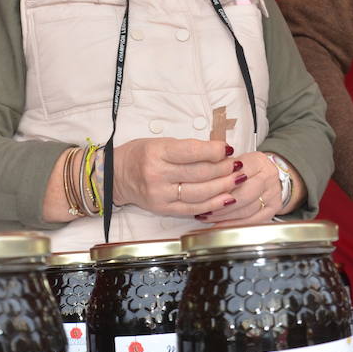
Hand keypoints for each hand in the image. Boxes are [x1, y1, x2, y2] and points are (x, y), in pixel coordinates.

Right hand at [112, 138, 239, 217]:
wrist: (115, 175)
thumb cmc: (140, 155)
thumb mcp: (160, 142)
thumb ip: (187, 148)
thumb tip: (219, 151)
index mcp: (156, 153)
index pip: (191, 152)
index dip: (214, 151)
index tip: (228, 148)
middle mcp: (157, 174)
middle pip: (199, 173)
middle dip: (223, 169)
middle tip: (237, 164)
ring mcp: (160, 194)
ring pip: (199, 192)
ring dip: (223, 186)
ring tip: (237, 179)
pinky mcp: (163, 209)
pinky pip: (193, 208)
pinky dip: (213, 204)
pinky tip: (227, 198)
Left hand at [198, 151, 284, 226]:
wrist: (269, 176)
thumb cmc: (248, 169)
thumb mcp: (236, 162)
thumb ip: (222, 169)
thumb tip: (202, 180)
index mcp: (258, 161)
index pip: (236, 175)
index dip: (218, 185)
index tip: (202, 191)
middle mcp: (268, 177)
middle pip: (242, 195)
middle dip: (220, 204)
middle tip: (204, 208)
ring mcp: (273, 194)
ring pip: (246, 210)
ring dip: (224, 216)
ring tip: (207, 216)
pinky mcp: (273, 208)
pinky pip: (252, 220)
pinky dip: (234, 224)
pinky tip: (220, 225)